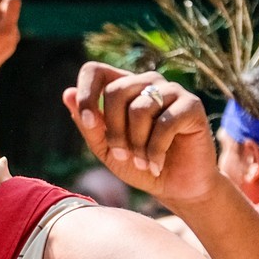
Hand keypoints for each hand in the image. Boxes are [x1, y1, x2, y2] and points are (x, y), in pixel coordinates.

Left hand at [62, 64, 219, 207]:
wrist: (176, 187)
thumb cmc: (139, 166)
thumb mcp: (105, 149)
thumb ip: (88, 124)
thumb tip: (67, 93)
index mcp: (123, 88)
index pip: (95, 70)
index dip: (87, 94)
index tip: (89, 123)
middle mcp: (147, 82)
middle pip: (116, 91)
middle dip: (114, 130)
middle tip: (123, 155)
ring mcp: (172, 90)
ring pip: (139, 108)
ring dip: (136, 144)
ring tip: (142, 162)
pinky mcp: (192, 105)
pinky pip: (164, 123)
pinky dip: (155, 150)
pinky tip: (156, 164)